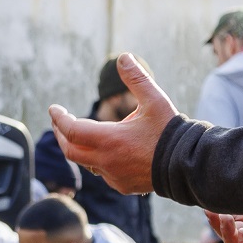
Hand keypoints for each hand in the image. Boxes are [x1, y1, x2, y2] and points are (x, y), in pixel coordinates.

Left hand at [48, 54, 175, 194]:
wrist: (188, 165)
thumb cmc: (171, 132)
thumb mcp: (154, 100)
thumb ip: (137, 78)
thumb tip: (122, 57)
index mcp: (110, 140)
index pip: (71, 130)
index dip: (58, 118)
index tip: (53, 109)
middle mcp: (107, 161)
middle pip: (70, 150)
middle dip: (60, 135)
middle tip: (58, 121)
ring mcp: (114, 177)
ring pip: (86, 163)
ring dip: (79, 148)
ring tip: (79, 134)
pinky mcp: (123, 186)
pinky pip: (102, 173)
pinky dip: (96, 161)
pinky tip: (104, 152)